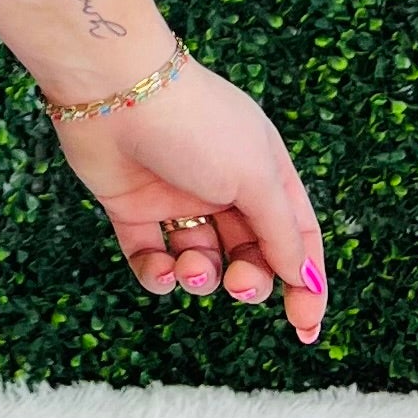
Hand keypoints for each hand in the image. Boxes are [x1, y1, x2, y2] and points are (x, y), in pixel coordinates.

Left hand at [50, 52, 326, 342]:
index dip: (304, 283)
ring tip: (190, 267)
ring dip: (201, 277)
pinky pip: (151, 258)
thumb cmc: (195, 125)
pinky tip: (162, 270)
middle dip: (250, 280)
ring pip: (201, 261)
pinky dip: (158, 275)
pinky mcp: (131, 208)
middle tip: (240, 287)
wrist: (112, 90)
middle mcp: (222, 185)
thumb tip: (302, 278)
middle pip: (250, 254)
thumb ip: (281, 232)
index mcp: (263, 171)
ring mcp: (176, 198)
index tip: (305, 328)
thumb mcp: (255, 177)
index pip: (296, 237)